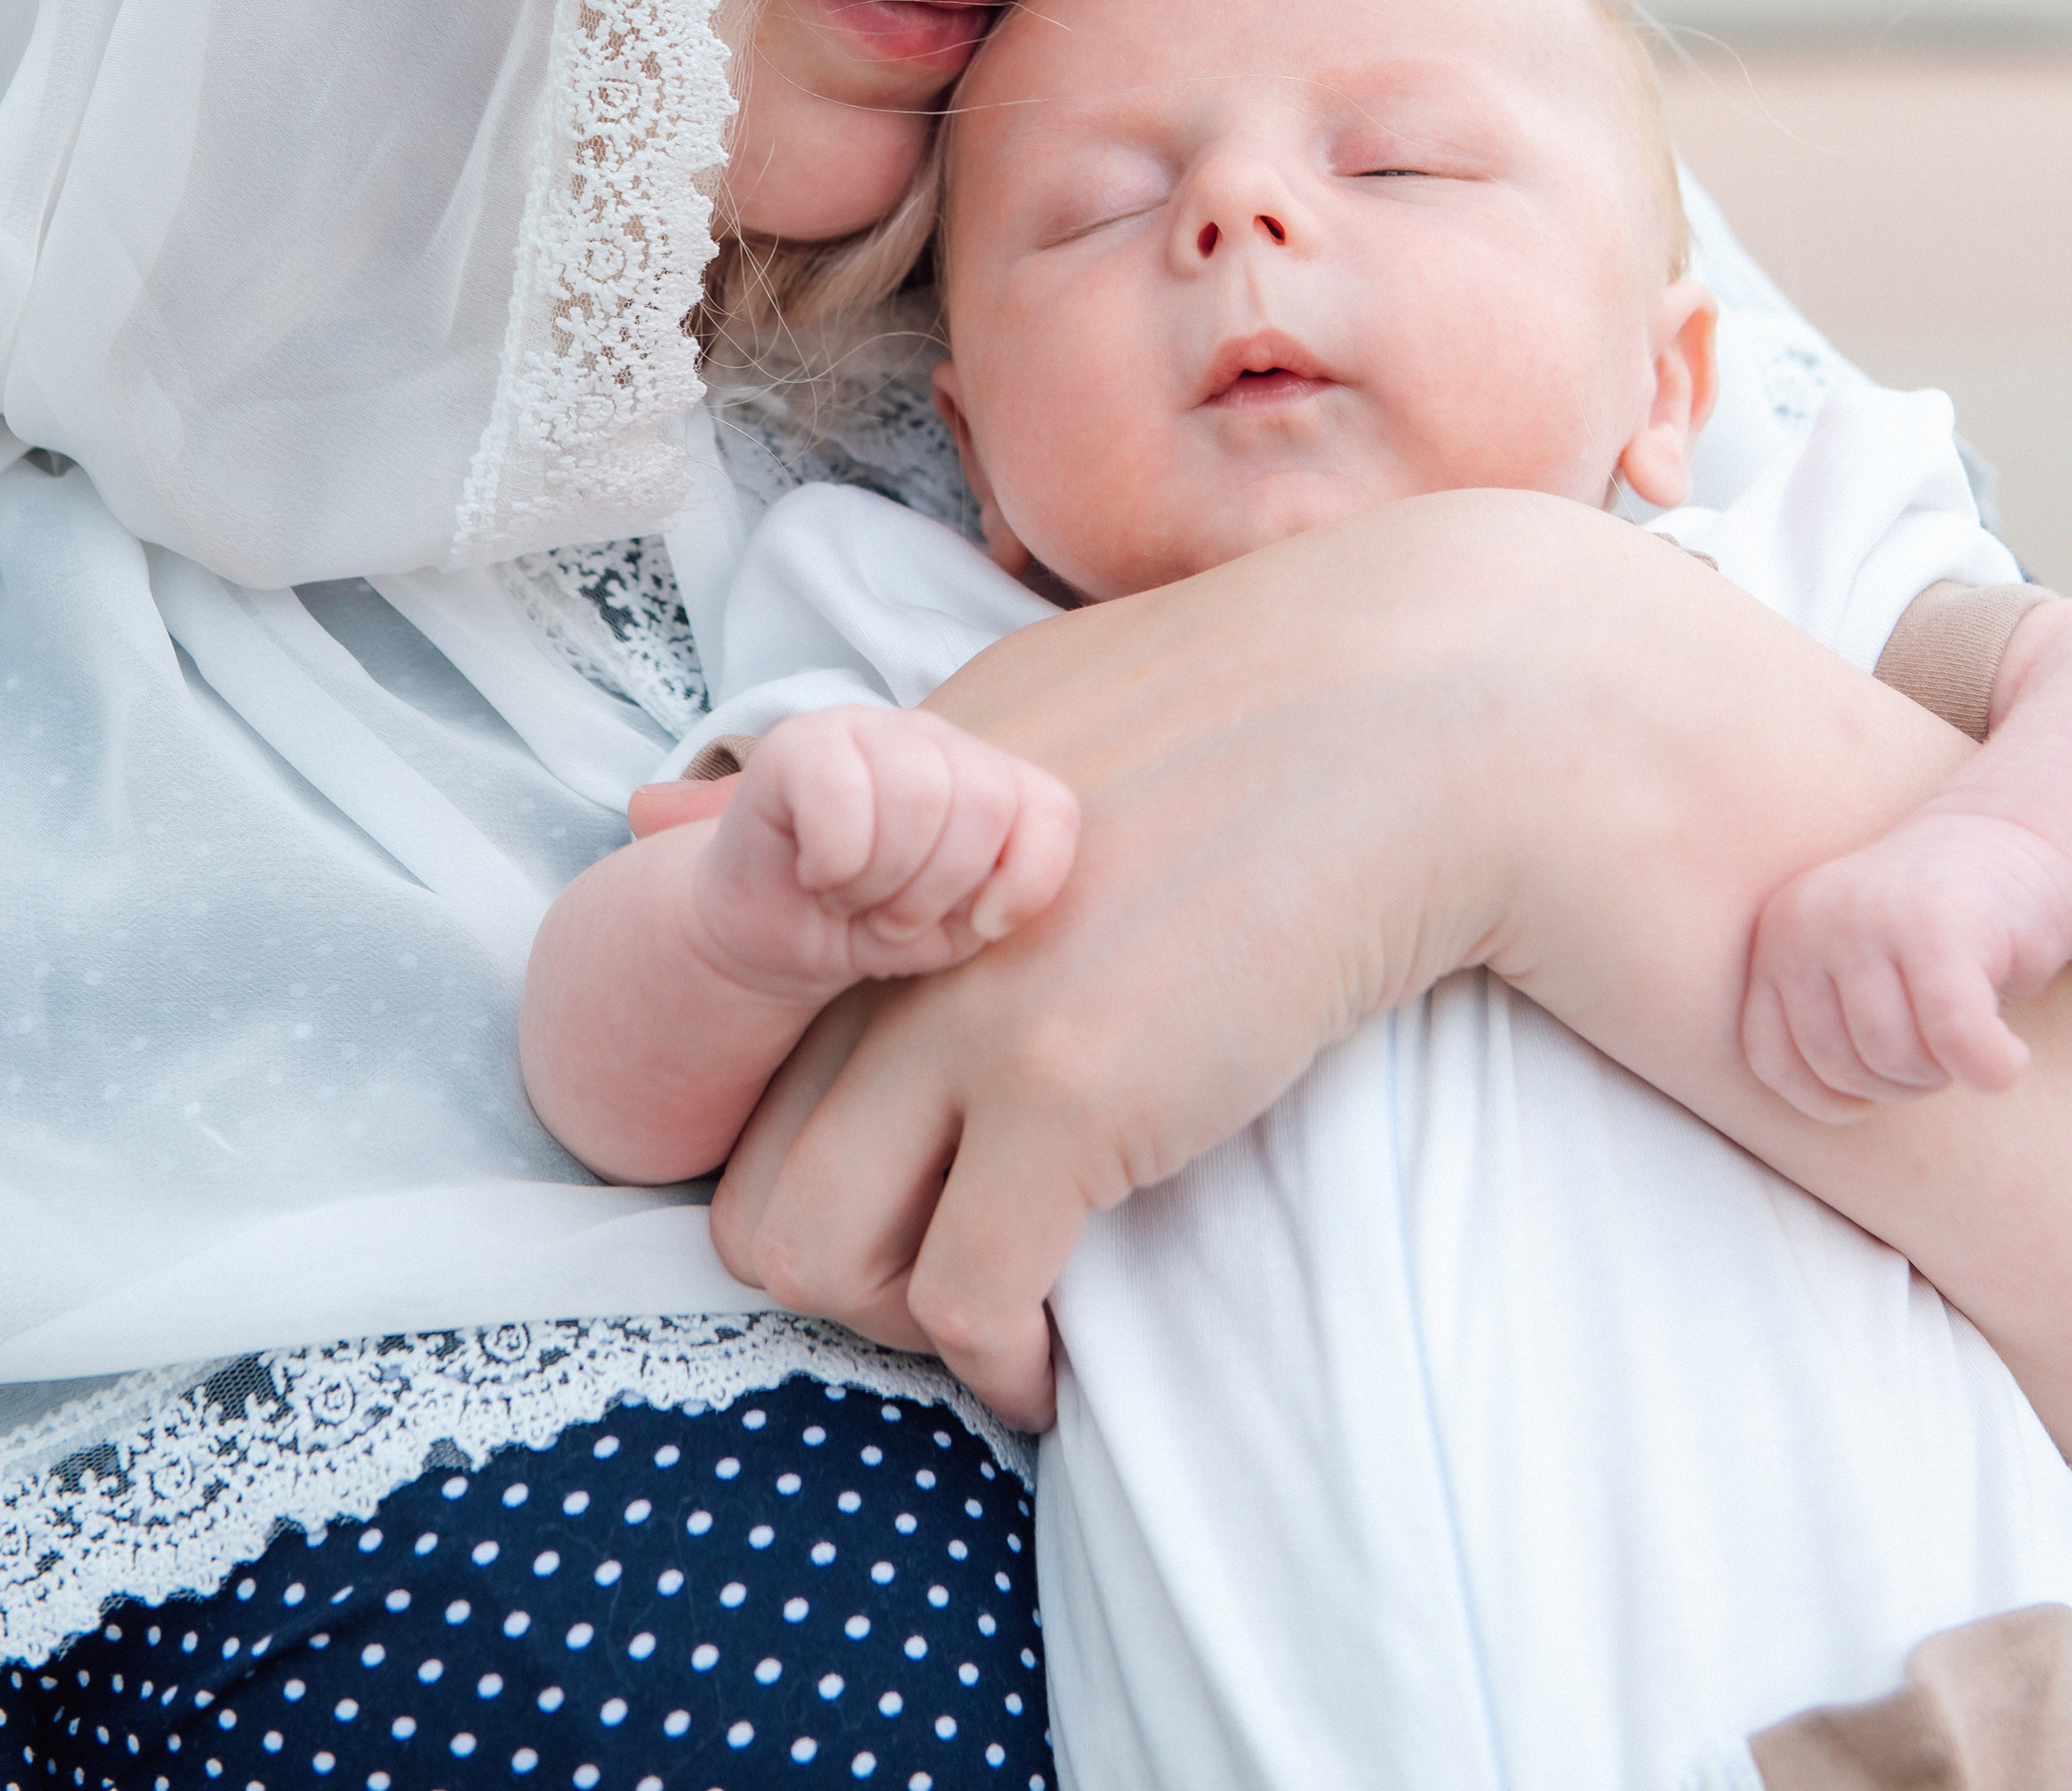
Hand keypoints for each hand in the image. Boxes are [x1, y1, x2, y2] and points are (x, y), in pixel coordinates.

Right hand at [689, 709, 1078, 1008]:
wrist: (766, 936)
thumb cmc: (865, 925)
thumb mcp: (946, 933)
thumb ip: (987, 907)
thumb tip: (990, 902)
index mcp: (984, 778)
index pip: (1050, 806)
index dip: (1028, 879)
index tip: (984, 925)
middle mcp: (933, 740)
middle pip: (982, 801)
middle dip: (937, 889)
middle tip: (892, 916)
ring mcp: (866, 727)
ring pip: (918, 796)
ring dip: (881, 881)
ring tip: (852, 898)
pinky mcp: (797, 741)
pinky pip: (840, 796)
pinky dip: (832, 862)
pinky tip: (816, 873)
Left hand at [710, 494, 1573, 1426]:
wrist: (1424, 724)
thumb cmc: (1257, 715)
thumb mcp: (1016, 708)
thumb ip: (866, 790)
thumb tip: (647, 822)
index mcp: (879, 837)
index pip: (755, 1049)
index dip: (813, 1146)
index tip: (905, 1186)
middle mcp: (888, 926)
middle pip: (754, 1172)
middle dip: (840, 1260)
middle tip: (948, 1272)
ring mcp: (967, 1012)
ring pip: (813, 1251)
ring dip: (898, 1316)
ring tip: (1000, 1314)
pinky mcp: (1067, 1094)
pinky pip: (967, 1297)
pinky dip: (1003, 1363)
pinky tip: (1057, 1361)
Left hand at [1741, 811, 2071, 1118]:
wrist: (2015, 841)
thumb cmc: (1934, 935)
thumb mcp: (1854, 968)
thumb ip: (1819, 1021)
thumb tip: (1818, 1112)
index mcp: (1779, 935)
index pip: (1770, 1058)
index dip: (1826, 1097)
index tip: (1872, 1089)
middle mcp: (1812, 919)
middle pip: (1843, 1067)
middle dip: (1901, 1081)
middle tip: (1940, 1040)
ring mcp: (1871, 917)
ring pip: (1897, 1059)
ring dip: (1946, 1071)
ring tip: (1968, 1027)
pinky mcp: (1939, 926)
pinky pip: (1956, 1040)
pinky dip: (1991, 1067)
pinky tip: (2011, 1057)